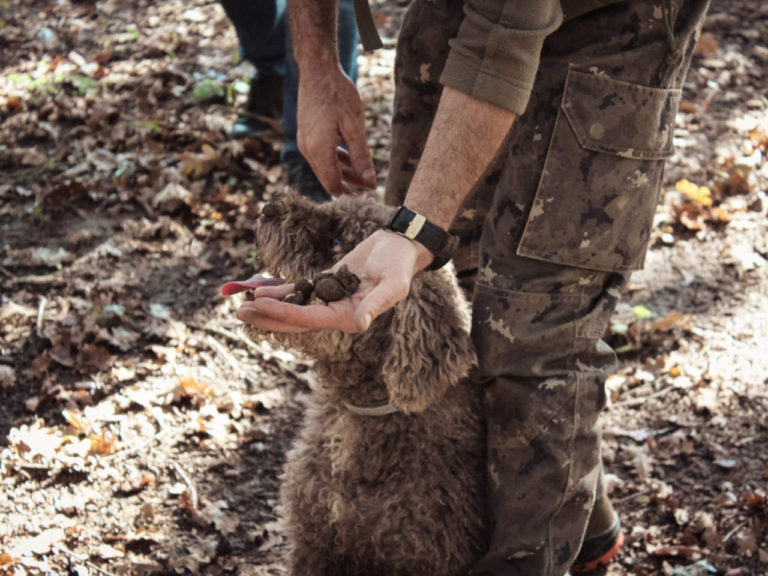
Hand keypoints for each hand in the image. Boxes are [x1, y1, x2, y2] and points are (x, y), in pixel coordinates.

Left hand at [236, 230, 433, 332]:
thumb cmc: (400, 264)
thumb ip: (377, 304)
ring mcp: (331, 299)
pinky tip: (260, 290)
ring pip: (295, 306)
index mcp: (351, 316)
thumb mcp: (393, 283)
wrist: (401, 247)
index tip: (259, 307)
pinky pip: (302, 291)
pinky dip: (282, 292)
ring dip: (269, 307)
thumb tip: (360, 323)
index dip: (283, 314)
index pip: (310, 318)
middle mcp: (338, 313)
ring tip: (241, 304)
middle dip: (268, 316)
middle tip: (239, 311)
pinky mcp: (328, 284)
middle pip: (296, 319)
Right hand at [296, 67, 375, 195]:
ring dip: (343, 172)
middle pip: (328, 178)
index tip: (368, 192)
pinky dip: (335, 160)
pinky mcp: (306, 135)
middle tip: (370, 186)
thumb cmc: (338, 94)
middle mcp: (307, 149)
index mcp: (318, 149)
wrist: (317, 71)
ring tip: (363, 175)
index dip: (350, 192)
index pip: (332, 184)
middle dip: (348, 184)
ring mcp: (304, 142)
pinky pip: (321, 156)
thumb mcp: (355, 127)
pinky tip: (350, 160)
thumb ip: (361, 157)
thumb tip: (370, 182)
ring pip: (324, 168)